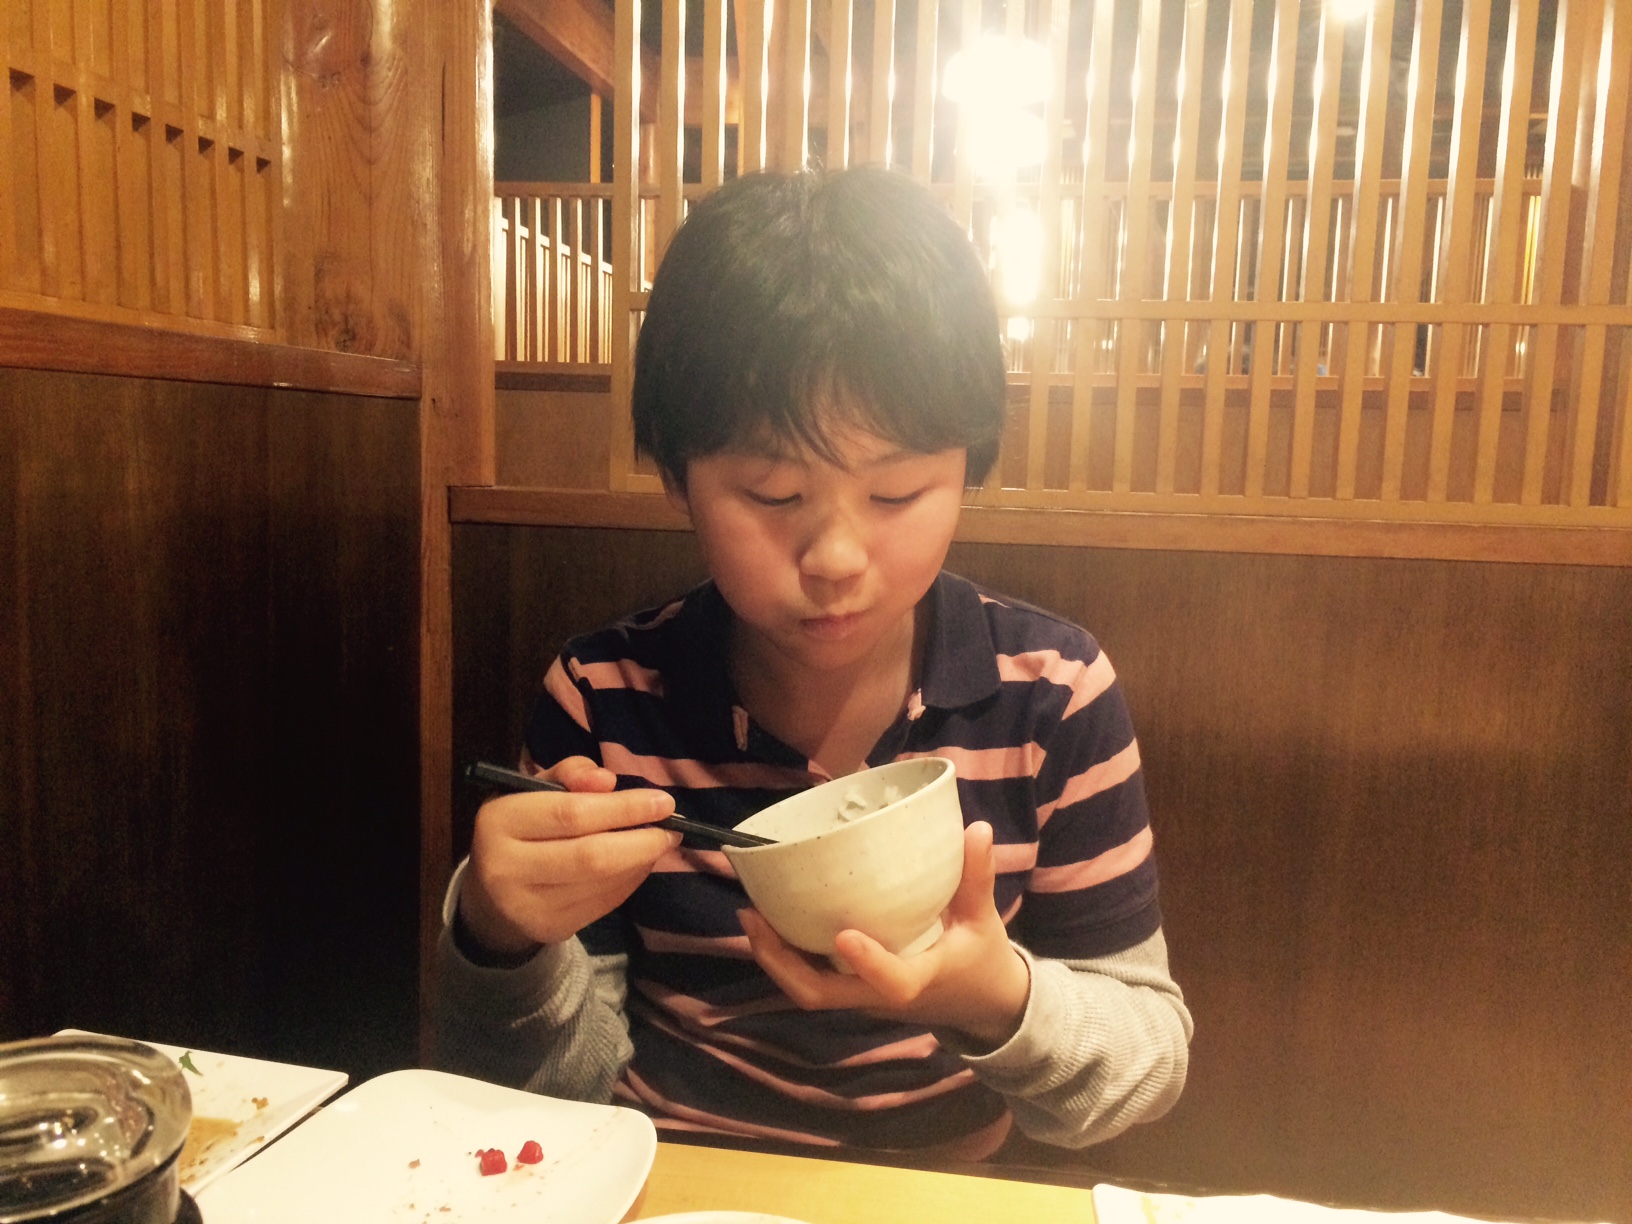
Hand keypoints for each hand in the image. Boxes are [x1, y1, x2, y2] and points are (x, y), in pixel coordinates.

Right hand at [459, 757, 680, 955]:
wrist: (490, 893)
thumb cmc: (521, 827)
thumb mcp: (535, 789)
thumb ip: (571, 775)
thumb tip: (607, 780)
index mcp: (499, 821)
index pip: (571, 814)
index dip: (623, 808)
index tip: (663, 802)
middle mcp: (506, 867)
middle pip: (591, 856)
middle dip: (641, 841)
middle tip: (671, 829)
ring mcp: (527, 906)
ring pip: (601, 883)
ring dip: (641, 861)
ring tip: (658, 843)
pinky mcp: (548, 930)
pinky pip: (603, 904)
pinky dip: (629, 881)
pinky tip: (638, 865)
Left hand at [739, 821, 1030, 1047]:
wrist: (980, 1005)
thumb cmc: (981, 960)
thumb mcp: (984, 920)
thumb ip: (977, 878)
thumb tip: (978, 828)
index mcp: (921, 980)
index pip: (893, 984)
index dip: (869, 963)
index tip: (843, 935)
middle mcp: (881, 998)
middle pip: (820, 995)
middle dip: (781, 962)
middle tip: (754, 915)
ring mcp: (862, 998)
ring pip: (808, 991)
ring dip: (775, 958)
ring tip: (751, 913)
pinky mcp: (853, 990)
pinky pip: (812, 979)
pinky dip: (787, 954)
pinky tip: (771, 918)